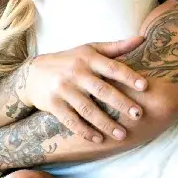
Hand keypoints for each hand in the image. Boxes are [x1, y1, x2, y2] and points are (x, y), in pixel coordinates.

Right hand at [21, 38, 147, 142]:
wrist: (33, 73)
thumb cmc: (70, 61)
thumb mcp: (90, 49)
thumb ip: (117, 47)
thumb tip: (143, 38)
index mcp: (88, 58)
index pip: (112, 67)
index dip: (129, 76)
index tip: (145, 86)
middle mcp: (76, 73)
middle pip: (102, 90)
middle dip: (122, 103)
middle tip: (139, 114)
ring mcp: (63, 89)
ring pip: (88, 109)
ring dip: (106, 123)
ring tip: (122, 135)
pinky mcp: (53, 104)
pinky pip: (71, 121)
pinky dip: (85, 131)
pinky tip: (99, 139)